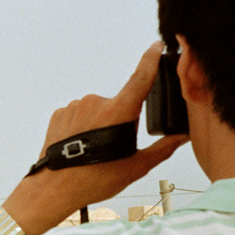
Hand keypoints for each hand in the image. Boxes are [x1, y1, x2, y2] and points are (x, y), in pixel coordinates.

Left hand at [0, 42, 189, 234]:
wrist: (53, 189)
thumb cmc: (93, 180)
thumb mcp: (135, 166)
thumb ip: (162, 149)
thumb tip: (181, 138)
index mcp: (118, 112)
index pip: (140, 79)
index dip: (150, 60)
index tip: (156, 45)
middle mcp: (95, 103)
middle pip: (118, 106)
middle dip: (120, 122)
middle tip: (112, 148)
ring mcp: (75, 107)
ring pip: (97, 111)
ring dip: (100, 125)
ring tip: (93, 151)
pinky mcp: (60, 113)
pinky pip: (78, 116)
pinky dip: (82, 127)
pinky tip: (80, 146)